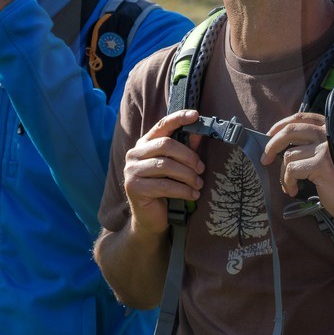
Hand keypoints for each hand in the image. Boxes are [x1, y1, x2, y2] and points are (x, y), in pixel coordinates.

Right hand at [121, 109, 206, 238]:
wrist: (149, 219)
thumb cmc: (165, 189)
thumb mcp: (177, 167)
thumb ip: (186, 149)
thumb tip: (200, 133)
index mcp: (144, 144)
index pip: (162, 126)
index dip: (178, 118)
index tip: (196, 115)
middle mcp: (134, 154)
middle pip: (166, 145)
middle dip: (189, 157)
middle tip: (201, 169)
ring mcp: (131, 170)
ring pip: (166, 165)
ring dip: (188, 175)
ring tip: (199, 184)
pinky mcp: (134, 187)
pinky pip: (165, 185)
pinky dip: (183, 190)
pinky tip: (193, 194)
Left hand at [261, 112, 333, 225]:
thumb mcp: (327, 156)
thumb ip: (310, 145)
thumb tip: (278, 143)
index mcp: (330, 130)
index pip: (301, 117)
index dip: (281, 125)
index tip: (269, 136)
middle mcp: (329, 135)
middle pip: (290, 130)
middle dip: (272, 144)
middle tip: (265, 159)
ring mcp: (325, 149)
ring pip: (288, 154)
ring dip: (283, 173)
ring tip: (289, 185)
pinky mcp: (321, 165)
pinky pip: (292, 169)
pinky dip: (287, 182)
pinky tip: (293, 190)